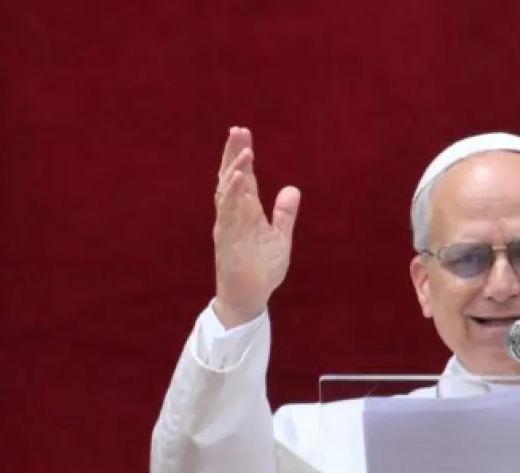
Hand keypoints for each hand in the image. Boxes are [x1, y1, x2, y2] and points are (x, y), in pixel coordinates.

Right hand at [212, 126, 301, 327]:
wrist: (250, 296)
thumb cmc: (262, 269)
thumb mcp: (280, 237)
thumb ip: (285, 214)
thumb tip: (292, 189)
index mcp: (246, 212)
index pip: (243, 177)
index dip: (242, 155)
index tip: (243, 133)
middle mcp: (234, 214)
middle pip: (230, 177)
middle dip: (233, 154)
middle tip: (238, 130)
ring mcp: (228, 224)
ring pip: (228, 191)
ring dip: (235, 170)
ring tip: (244, 151)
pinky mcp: (227, 238)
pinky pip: (228, 212)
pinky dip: (232, 194)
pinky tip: (238, 178)